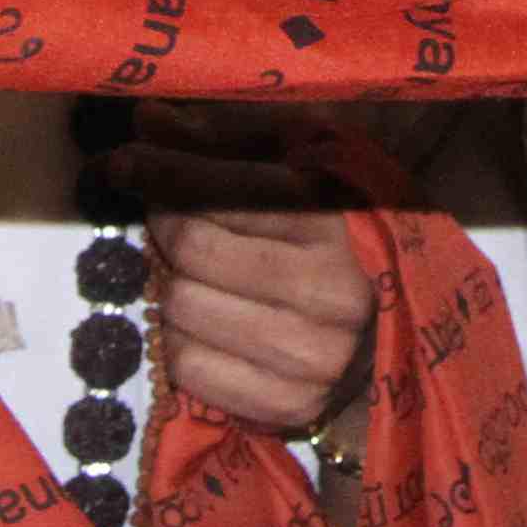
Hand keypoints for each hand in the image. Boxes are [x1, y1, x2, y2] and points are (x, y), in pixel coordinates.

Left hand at [120, 112, 379, 441]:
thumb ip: (227, 141)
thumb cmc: (346, 226)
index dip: (161, 171)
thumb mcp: (305, 162)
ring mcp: (313, 356)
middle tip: (168, 217)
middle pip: (192, 250)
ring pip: (182, 310)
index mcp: (338, 219)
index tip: (123, 161)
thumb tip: (146, 120)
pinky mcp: (292, 405)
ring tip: (196, 272)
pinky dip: (182, 341)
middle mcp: (330, 291)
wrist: (404, 321)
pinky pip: (189, 369)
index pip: (221, 191)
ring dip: (173, 286)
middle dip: (167, 226)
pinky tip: (208, 323)